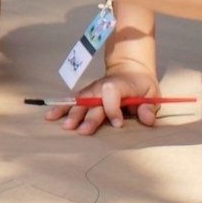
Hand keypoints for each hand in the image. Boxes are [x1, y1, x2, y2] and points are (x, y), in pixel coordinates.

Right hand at [46, 67, 160, 134]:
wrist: (129, 71)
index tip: (117, 124)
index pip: (111, 93)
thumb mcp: (151, 93)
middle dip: (88, 117)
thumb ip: (148, 107)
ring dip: (72, 114)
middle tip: (83, 131)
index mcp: (118, 85)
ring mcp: (91, 90)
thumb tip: (148, 120)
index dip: (113, 109)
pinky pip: (72, 101)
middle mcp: (101, 87)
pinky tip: (50, 116)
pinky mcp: (85, 94)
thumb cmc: (141, 85)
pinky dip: (61, 108)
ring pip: (80, 102)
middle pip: (93, 101)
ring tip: (65, 126)